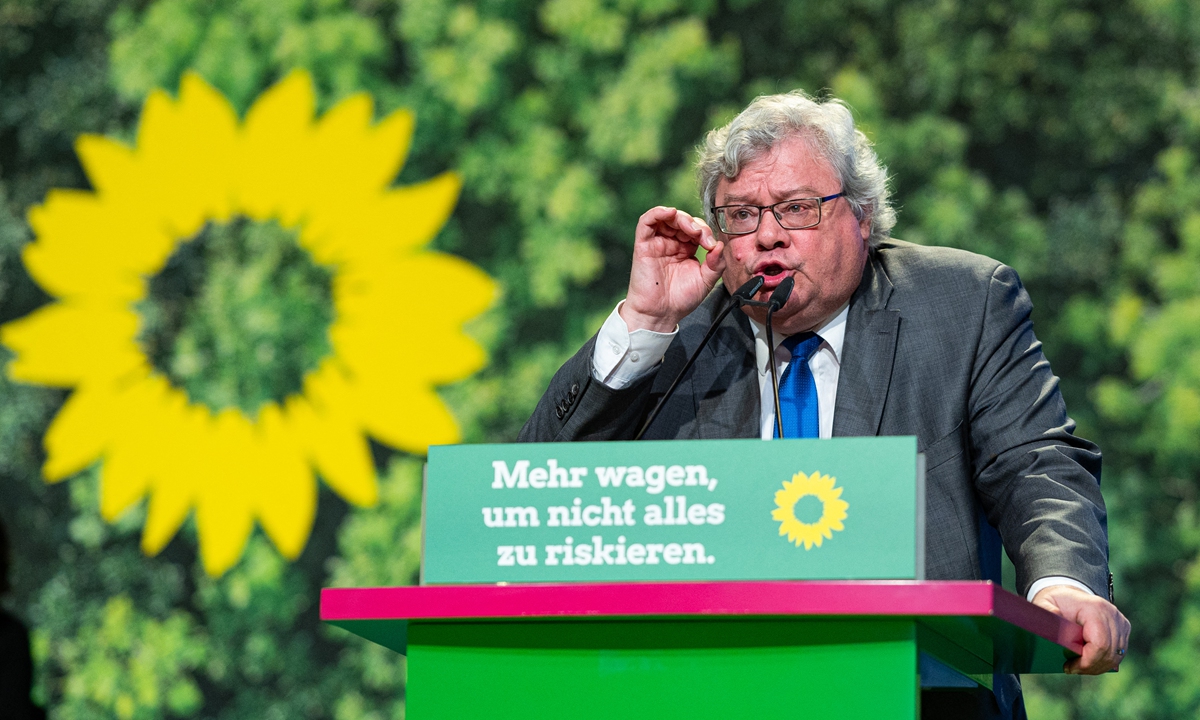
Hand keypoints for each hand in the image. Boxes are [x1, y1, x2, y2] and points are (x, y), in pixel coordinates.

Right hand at [621, 207, 724, 331]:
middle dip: (696, 224)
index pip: (696, 229)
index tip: (712, 245)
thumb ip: (716, 264)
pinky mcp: (643, 245)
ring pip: (667, 217)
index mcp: (685, 249)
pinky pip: (646, 221)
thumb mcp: (706, 281)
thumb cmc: (680, 299)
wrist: (660, 314)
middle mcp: (671, 243)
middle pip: (683, 220)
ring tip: (691, 229)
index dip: (706, 232)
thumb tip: (720, 245)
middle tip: (703, 237)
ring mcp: (657, 243)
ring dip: (682, 217)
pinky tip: (671, 213)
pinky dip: (658, 212)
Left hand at [1032, 584, 1129, 673]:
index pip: (1100, 644)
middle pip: (1109, 652)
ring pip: (1116, 656)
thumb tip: (1055, 616)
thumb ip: (1047, 610)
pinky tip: (1088, 663)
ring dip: (1097, 666)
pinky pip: (1118, 653)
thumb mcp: (1044, 603)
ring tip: (1078, 667)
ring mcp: (1120, 622)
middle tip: (1071, 669)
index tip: (1069, 667)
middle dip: (1090, 667)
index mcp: (1094, 608)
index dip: (1087, 661)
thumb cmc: (1056, 601)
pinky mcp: (1123, 629)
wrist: (1069, 595)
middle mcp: (1112, 614)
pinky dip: (1104, 662)